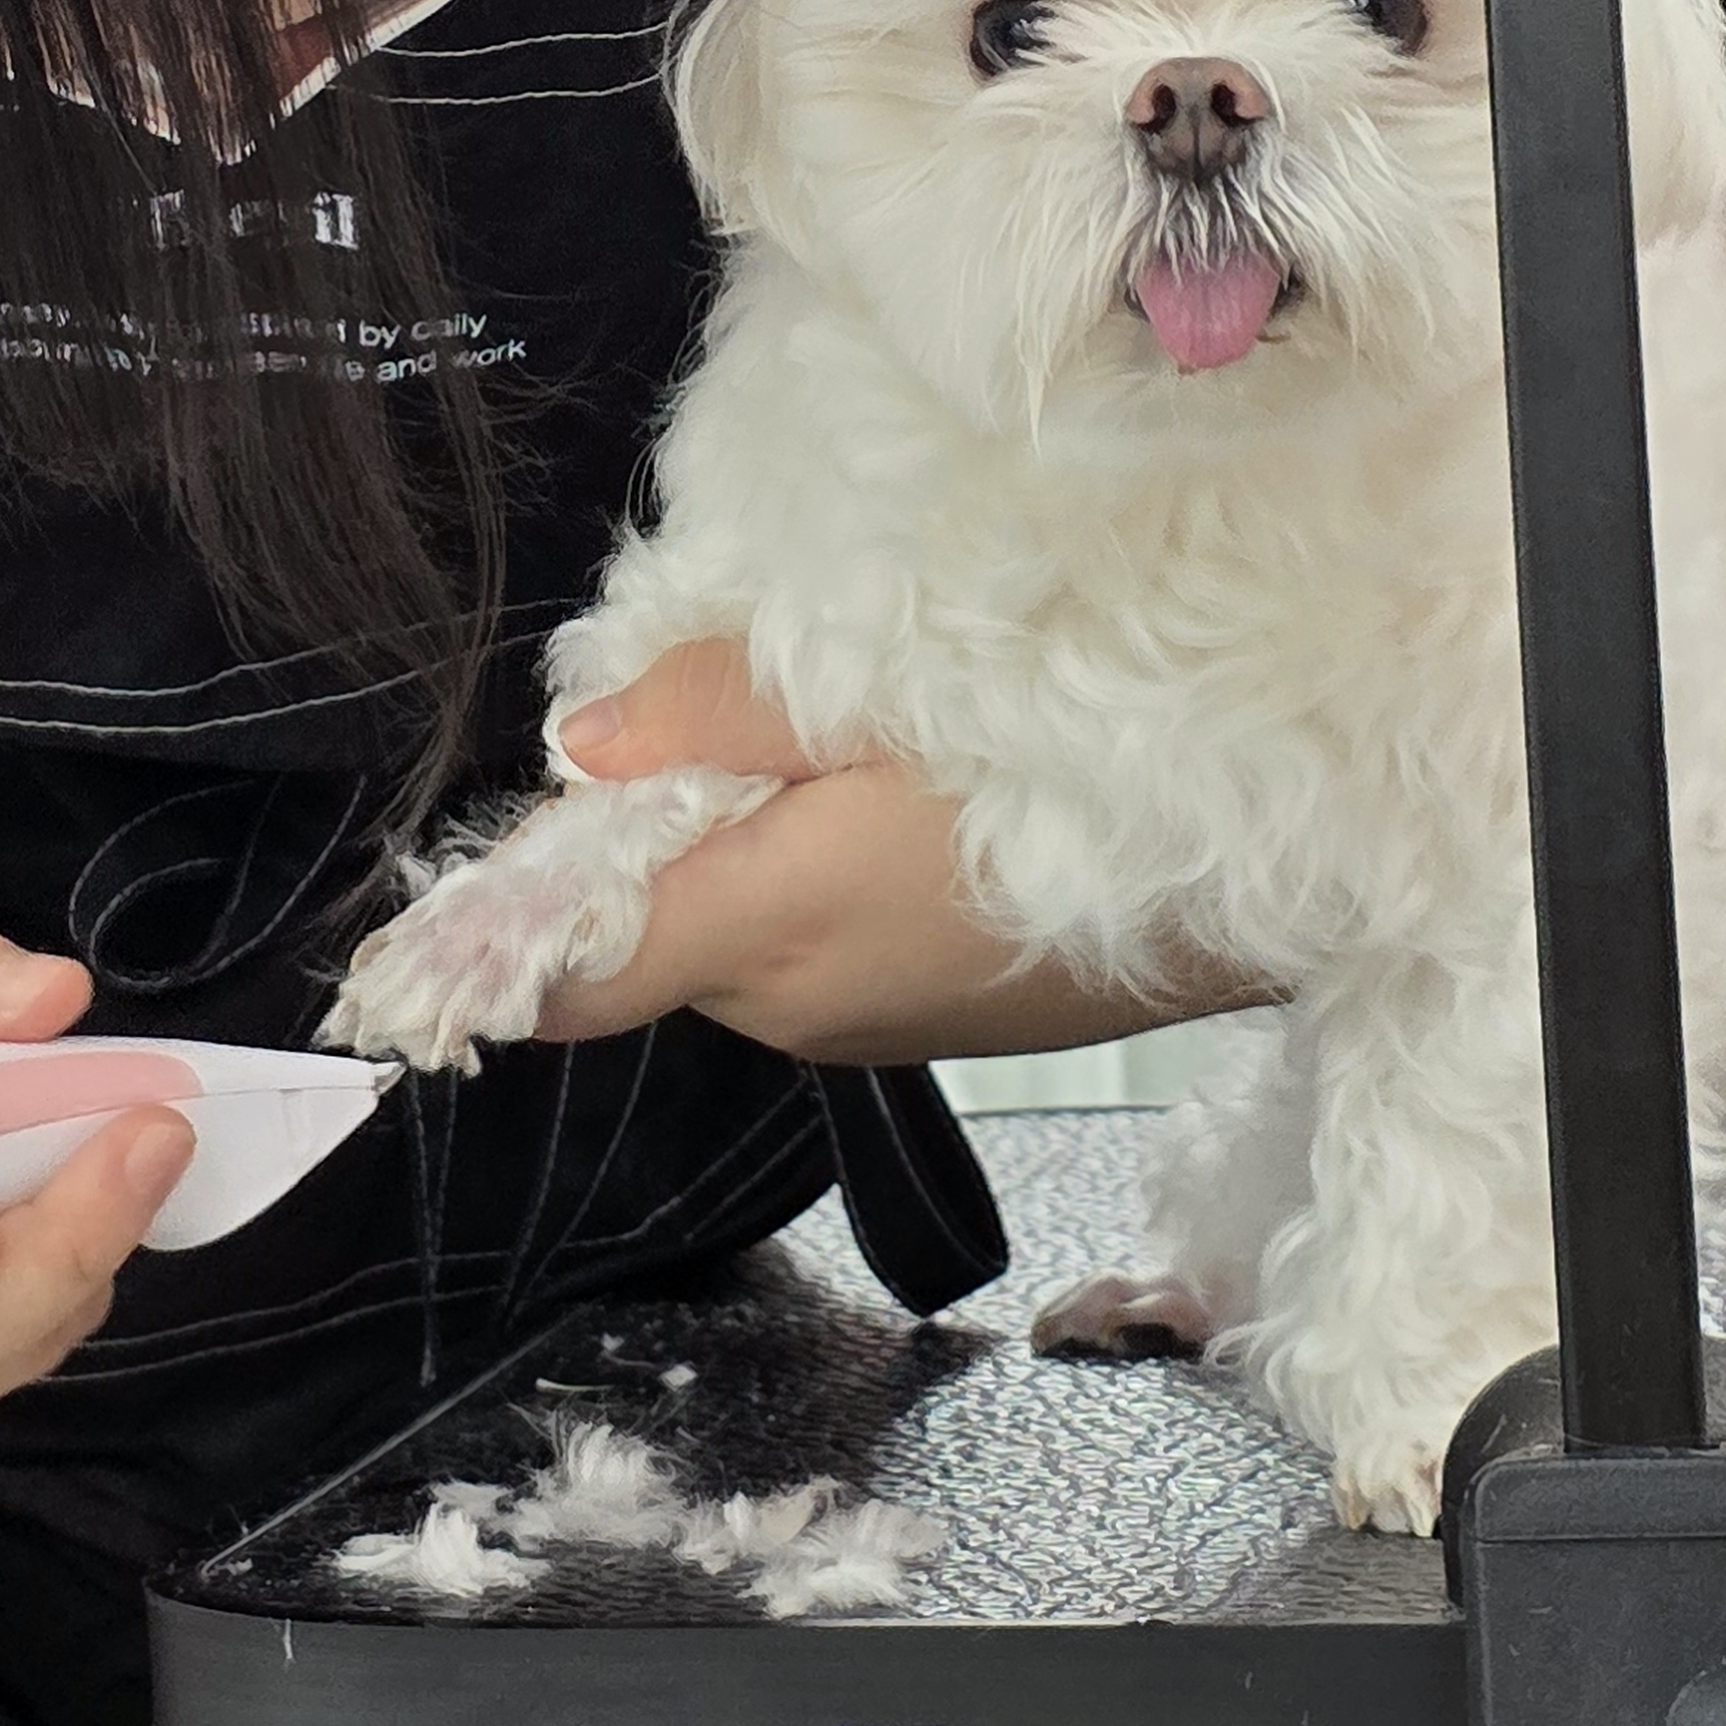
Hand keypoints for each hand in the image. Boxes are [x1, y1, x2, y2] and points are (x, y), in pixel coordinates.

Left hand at [533, 642, 1255, 1064]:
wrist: (1251, 880)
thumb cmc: (1080, 777)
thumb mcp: (881, 698)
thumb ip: (712, 713)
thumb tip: (584, 739)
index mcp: (761, 927)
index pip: (567, 976)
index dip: (501, 930)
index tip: (474, 886)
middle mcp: (792, 1005)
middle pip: (649, 929)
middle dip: (660, 830)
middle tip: (740, 722)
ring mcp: (858, 1027)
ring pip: (731, 935)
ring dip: (746, 855)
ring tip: (845, 759)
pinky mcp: (915, 1027)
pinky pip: (811, 954)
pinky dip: (818, 887)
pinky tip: (905, 820)